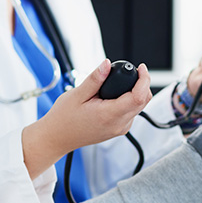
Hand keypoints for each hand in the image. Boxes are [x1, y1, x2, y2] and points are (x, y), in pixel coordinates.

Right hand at [22, 58, 151, 178]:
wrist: (57, 138)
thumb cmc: (64, 119)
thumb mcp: (77, 94)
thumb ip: (95, 79)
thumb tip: (107, 64)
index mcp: (109, 115)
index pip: (138, 97)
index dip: (144, 80)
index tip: (141, 68)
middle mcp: (118, 125)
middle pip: (143, 101)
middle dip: (142, 83)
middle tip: (132, 71)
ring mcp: (120, 129)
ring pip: (139, 107)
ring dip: (137, 92)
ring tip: (121, 82)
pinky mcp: (118, 130)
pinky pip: (131, 113)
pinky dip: (130, 101)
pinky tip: (117, 94)